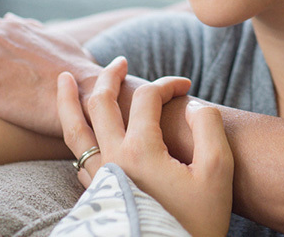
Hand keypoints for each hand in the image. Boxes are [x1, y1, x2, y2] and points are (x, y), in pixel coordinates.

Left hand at [57, 58, 232, 236]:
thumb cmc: (197, 221)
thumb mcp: (217, 172)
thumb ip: (209, 128)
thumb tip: (192, 105)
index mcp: (141, 149)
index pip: (147, 97)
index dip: (168, 84)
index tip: (186, 86)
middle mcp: (113, 159)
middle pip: (100, 103)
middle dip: (109, 77)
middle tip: (118, 62)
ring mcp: (99, 178)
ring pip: (75, 131)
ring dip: (69, 101)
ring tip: (65, 79)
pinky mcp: (96, 196)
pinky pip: (77, 157)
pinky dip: (75, 135)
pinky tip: (80, 132)